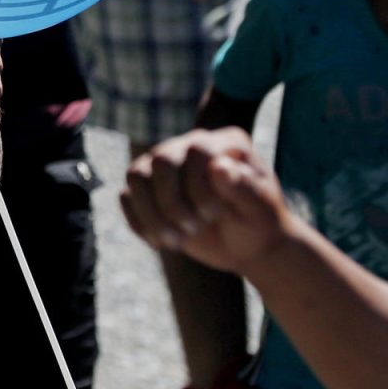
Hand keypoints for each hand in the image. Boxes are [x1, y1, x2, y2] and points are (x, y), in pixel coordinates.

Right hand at [120, 127, 293, 273]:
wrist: (248, 245)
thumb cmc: (260, 224)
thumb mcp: (261, 211)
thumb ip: (244, 188)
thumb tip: (218, 167)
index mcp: (225, 143)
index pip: (196, 151)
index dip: (198, 186)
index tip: (214, 215)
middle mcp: (191, 146)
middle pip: (160, 160)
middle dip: (172, 202)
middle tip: (194, 229)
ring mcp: (166, 165)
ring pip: (136, 175)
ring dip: (152, 214)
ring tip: (176, 240)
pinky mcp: (148, 187)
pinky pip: (126, 197)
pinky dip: (140, 223)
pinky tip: (163, 243)